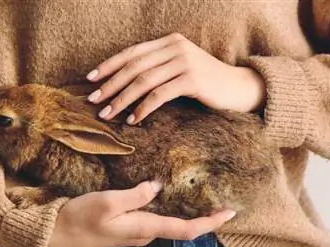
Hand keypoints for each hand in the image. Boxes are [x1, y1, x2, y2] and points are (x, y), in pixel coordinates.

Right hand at [47, 181, 235, 246]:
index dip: (210, 223)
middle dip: (202, 216)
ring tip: (198, 193)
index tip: (230, 213)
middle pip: (181, 227)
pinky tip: (164, 195)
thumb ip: (135, 196)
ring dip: (184, 211)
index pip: (186, 229)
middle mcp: (144, 232)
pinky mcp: (125, 227)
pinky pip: (152, 218)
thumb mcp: (108, 203)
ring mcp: (134, 231)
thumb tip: (157, 187)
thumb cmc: (81, 219)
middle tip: (218, 199)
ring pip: (167, 222)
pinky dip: (165, 208)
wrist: (57, 236)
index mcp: (144, 227)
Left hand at [85, 32, 265, 124]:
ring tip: (107, 114)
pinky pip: (159, 95)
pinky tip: (132, 120)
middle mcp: (175, 47)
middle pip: (133, 66)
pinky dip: (142, 108)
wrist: (239, 87)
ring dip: (121, 100)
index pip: (132, 52)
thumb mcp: (180, 69)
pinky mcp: (192, 79)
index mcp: (169, 42)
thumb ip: (158, 69)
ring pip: (143, 81)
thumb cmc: (206, 82)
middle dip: (110, 85)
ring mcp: (184, 62)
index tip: (90, 80)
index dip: (108, 65)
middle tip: (93, 101)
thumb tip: (125, 85)